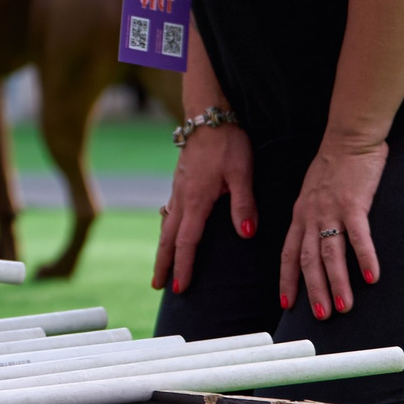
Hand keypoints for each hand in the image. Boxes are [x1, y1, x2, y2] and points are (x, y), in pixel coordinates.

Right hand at [153, 121, 255, 296]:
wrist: (208, 115)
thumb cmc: (228, 143)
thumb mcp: (242, 172)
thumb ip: (244, 204)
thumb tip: (245, 234)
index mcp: (196, 199)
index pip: (186, 240)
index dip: (184, 265)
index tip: (180, 287)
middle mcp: (182, 197)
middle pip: (167, 237)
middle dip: (163, 263)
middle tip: (157, 286)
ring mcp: (178, 188)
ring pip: (166, 224)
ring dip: (163, 247)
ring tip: (161, 266)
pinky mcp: (180, 181)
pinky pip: (169, 211)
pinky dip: (167, 228)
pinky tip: (169, 230)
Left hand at [282, 139, 386, 319]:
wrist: (348, 139)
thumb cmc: (333, 168)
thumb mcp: (312, 194)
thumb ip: (312, 217)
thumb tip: (315, 241)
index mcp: (300, 214)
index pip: (288, 252)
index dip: (287, 279)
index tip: (287, 303)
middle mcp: (311, 215)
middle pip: (307, 259)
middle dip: (313, 289)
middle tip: (320, 315)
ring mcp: (331, 210)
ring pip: (330, 253)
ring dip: (336, 282)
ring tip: (344, 307)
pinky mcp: (354, 203)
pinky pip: (358, 236)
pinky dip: (364, 257)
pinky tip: (372, 277)